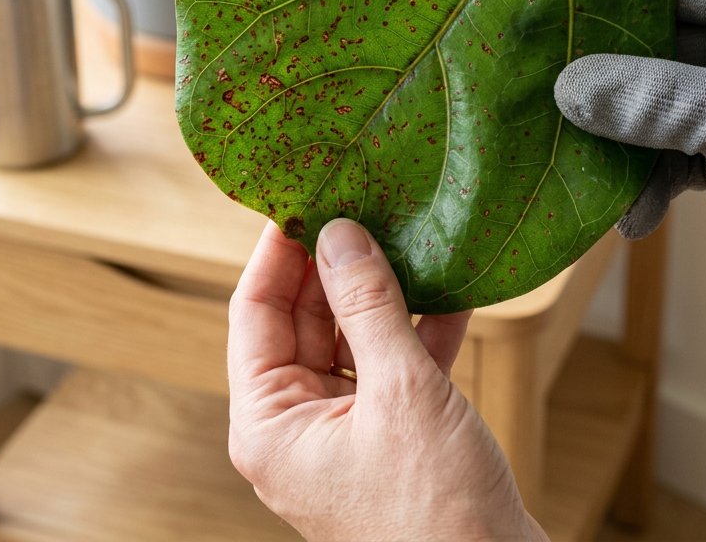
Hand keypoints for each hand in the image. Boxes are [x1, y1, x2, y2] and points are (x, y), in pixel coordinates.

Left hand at [227, 218, 548, 541]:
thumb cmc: (437, 517)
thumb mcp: (400, 392)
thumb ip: (368, 307)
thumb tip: (340, 235)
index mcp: (271, 422)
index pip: (255, 311)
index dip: (278, 250)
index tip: (303, 197)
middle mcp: (298, 424)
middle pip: (305, 318)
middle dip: (337, 263)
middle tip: (364, 201)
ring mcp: (345, 428)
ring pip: (353, 336)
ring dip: (383, 290)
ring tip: (406, 231)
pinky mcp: (391, 433)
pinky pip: (393, 363)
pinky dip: (420, 327)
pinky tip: (450, 287)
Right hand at [555, 0, 705, 346]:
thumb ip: (658, 99)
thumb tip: (568, 86)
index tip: (546, 14)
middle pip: (653, 41)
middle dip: (604, 78)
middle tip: (547, 101)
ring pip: (654, 101)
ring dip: (622, 140)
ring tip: (588, 173)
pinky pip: (669, 151)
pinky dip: (647, 180)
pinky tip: (633, 216)